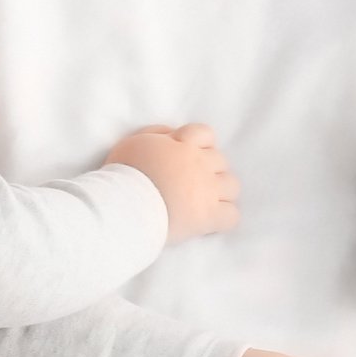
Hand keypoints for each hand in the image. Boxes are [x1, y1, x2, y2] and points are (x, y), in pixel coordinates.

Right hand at [107, 123, 238, 240]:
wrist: (125, 206)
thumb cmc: (123, 175)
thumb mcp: (133, 143)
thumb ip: (156, 134)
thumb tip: (172, 133)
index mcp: (183, 146)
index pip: (205, 133)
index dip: (200, 144)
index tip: (188, 155)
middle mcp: (200, 165)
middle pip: (221, 161)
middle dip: (209, 170)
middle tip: (191, 184)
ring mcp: (207, 191)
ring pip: (232, 186)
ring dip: (221, 192)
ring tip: (203, 202)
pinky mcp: (209, 217)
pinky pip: (231, 216)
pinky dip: (223, 219)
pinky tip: (209, 223)